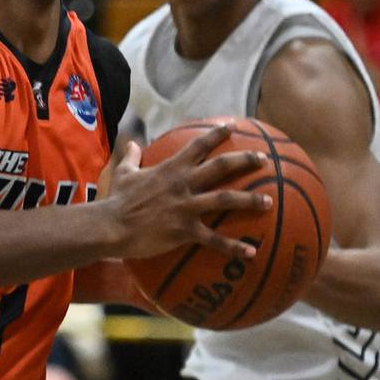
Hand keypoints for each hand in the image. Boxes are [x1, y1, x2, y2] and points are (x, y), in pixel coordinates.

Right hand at [104, 125, 270, 261]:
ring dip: (249, 200)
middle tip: (264, 159)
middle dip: (245, 160)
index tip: (234, 126)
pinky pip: (214, 239)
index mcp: (171, 168)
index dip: (217, 134)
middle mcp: (183, 183)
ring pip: (225, 199)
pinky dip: (234, 247)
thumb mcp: (123, 173)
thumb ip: (131, 157)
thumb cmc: (117, 200)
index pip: (199, 145)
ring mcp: (186, 207)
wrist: (110, 226)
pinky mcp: (185, 230)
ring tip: (269, 202)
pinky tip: (251, 252)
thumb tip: (132, 143)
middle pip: (221, 167)